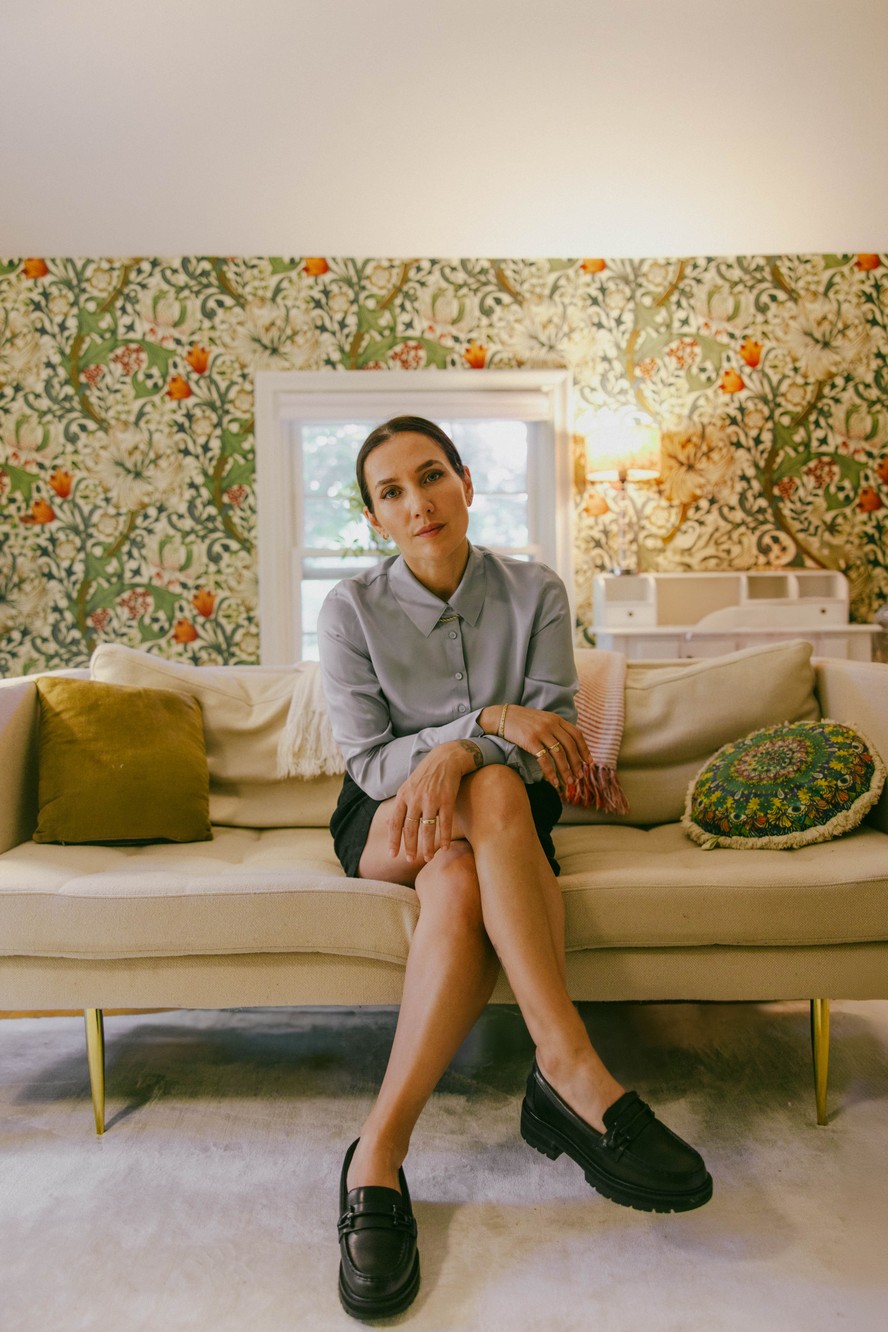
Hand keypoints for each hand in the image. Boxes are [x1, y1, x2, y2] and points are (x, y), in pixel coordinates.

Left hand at [388, 740, 480, 862]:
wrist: (446, 758)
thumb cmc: (426, 775)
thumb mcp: (407, 787)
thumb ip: (398, 807)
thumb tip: (386, 824)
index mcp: (403, 796)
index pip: (395, 823)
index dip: (393, 840)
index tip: (392, 855)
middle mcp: (415, 799)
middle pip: (410, 828)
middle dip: (409, 847)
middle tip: (410, 861)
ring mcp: (431, 799)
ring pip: (427, 829)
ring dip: (427, 846)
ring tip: (428, 858)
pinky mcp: (447, 799)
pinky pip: (445, 823)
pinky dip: (444, 837)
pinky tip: (444, 848)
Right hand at [497, 705, 590, 791]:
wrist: (502, 717)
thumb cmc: (522, 721)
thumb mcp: (542, 719)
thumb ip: (555, 728)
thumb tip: (568, 744)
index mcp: (556, 719)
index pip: (576, 735)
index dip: (584, 749)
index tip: (589, 762)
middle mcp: (550, 724)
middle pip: (570, 746)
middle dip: (576, 763)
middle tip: (579, 776)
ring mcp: (540, 732)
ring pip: (559, 754)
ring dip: (565, 770)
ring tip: (568, 782)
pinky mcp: (530, 741)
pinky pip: (544, 759)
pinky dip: (550, 772)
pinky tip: (553, 781)